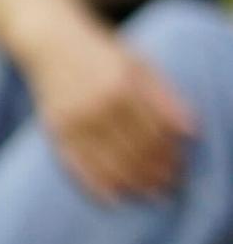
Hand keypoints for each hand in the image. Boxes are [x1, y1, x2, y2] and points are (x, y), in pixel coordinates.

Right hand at [31, 20, 196, 201]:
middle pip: (135, 151)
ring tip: (147, 194)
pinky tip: (114, 199)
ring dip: (132, 184)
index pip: (156, 131)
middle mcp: (99, 104)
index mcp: (125, 85)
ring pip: (110, 164)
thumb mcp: (140, 65)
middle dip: (155, 174)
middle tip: (168, 188)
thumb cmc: (103, 55)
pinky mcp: (57, 132)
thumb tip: (191, 132)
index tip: (181, 169)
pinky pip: (80, 167)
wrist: (52, 44)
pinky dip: (98, 186)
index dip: (171, 154)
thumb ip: (166, 97)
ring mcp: (75, 120)